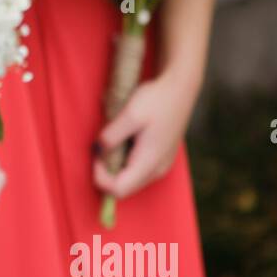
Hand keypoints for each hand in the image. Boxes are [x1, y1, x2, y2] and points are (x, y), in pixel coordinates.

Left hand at [93, 71, 196, 200]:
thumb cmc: (156, 100)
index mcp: (149, 163)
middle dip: (106, 172)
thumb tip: (99, 150)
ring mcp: (161, 165)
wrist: (180, 87)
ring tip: (114, 140)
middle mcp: (157, 170)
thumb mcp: (129, 115)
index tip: (96, 154)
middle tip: (100, 148)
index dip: (99, 176)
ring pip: (130, 179)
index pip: (117, 189)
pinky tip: (125, 139)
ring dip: (115, 165)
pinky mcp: (161, 157)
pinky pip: (138, 168)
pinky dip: (125, 159)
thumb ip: (111, 136)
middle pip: (123, 187)